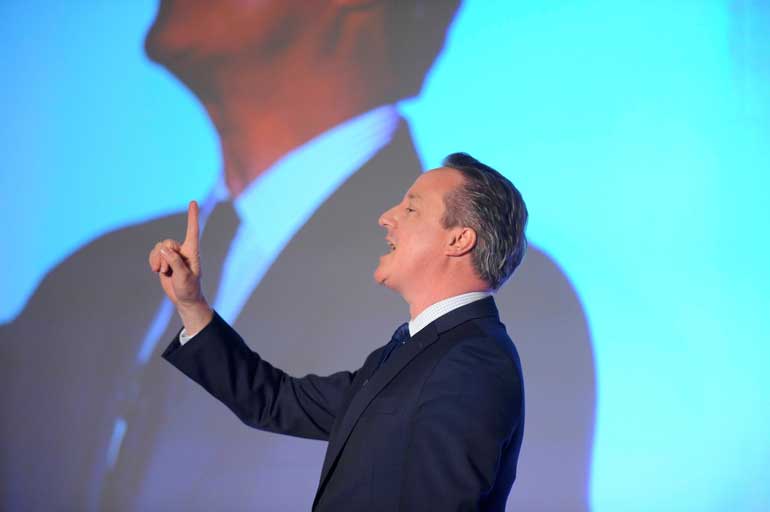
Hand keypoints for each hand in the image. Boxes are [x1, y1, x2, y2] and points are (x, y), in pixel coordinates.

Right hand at [148, 200, 212, 333]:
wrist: (184, 299)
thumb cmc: (189, 288)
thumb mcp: (185, 277)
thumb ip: (175, 262)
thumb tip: (164, 249)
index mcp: (193, 251)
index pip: (193, 230)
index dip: (193, 216)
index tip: (193, 202)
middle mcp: (182, 250)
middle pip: (167, 243)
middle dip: (164, 257)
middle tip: (167, 271)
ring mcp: (172, 255)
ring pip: (159, 248)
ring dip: (158, 261)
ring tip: (165, 273)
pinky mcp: (164, 260)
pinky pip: (154, 253)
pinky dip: (153, 261)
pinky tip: (157, 271)